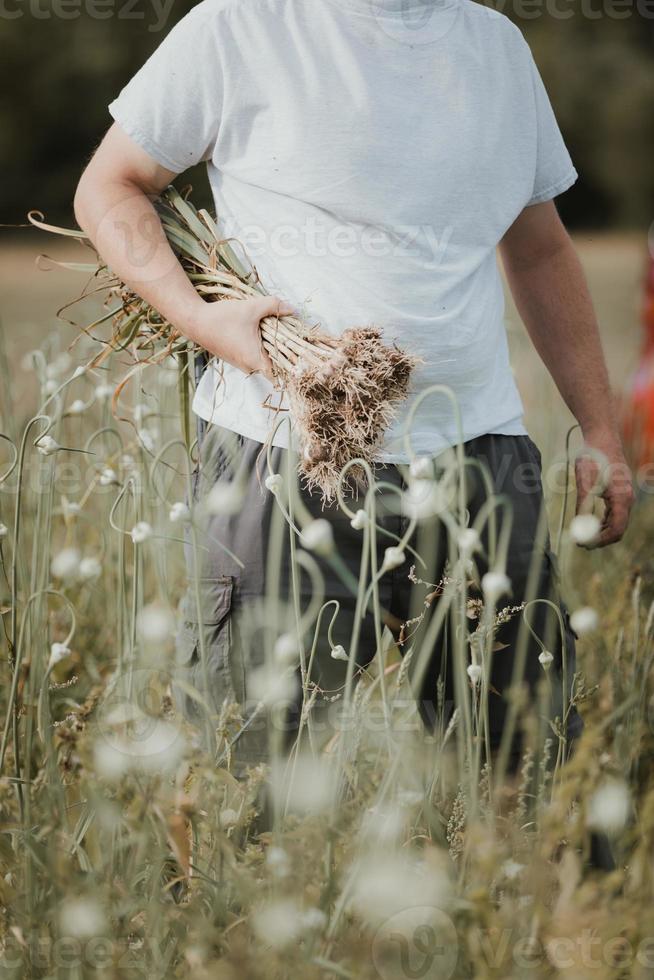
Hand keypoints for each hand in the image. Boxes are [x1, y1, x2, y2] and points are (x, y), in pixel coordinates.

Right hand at [190, 296, 294, 381]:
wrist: (194, 321)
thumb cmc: (223, 317)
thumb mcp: (252, 308)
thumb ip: (274, 306)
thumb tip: (293, 310)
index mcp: (255, 360)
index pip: (280, 374)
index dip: (290, 366)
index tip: (298, 354)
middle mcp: (248, 367)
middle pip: (273, 365)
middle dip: (280, 351)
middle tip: (286, 334)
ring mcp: (240, 364)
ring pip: (262, 359)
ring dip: (268, 347)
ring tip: (270, 330)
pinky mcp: (234, 358)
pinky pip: (252, 355)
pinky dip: (257, 346)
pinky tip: (256, 331)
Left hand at [575, 429, 634, 547]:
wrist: (601, 437)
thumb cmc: (593, 456)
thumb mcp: (584, 482)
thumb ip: (583, 505)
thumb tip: (579, 526)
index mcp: (622, 498)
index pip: (617, 530)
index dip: (601, 540)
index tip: (583, 544)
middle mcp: (627, 498)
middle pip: (618, 528)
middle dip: (601, 538)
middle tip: (581, 544)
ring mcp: (625, 495)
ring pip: (617, 522)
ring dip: (602, 531)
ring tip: (583, 536)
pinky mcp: (619, 491)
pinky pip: (615, 513)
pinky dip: (604, 521)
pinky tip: (590, 523)